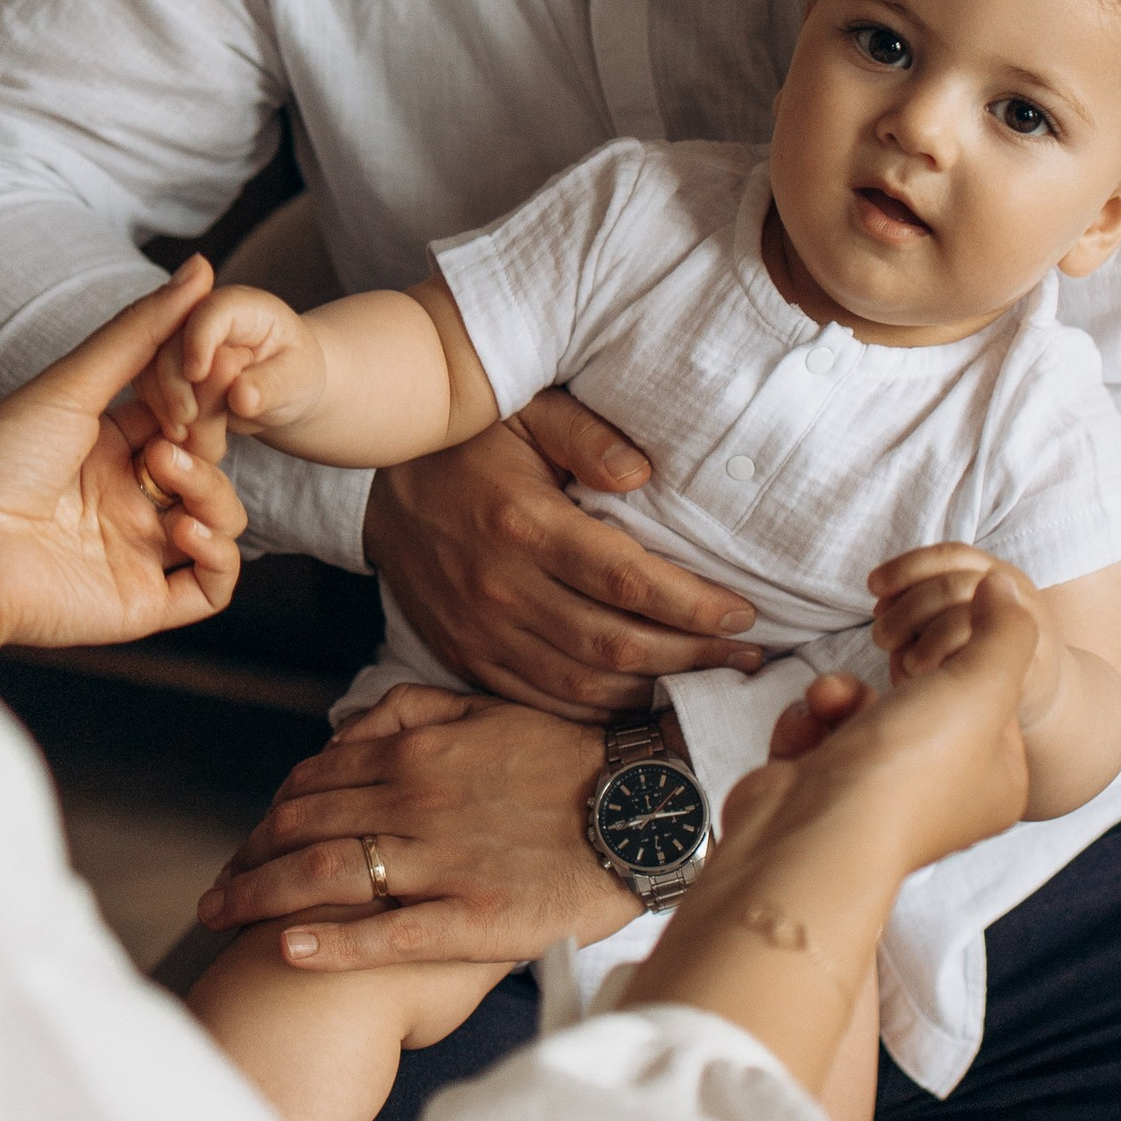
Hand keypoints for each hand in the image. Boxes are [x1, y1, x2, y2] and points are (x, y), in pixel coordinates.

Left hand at [0, 265, 245, 668]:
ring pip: (219, 522)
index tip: (202, 383)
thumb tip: (202, 266)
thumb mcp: (75, 382)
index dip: (204, 402)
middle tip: (177, 434)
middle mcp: (125, 498)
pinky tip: (184, 530)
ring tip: (167, 474)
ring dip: (213, 494)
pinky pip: (213, 586)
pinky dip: (218, 555)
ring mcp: (136, 550)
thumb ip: (143, 329)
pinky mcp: (142, 602)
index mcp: (107, 447)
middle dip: (208, 446)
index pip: (186, 419)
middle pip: (209, 468)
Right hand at [142, 278, 320, 457]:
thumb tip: (241, 397)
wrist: (282, 389)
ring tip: (189, 437)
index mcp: (241, 307)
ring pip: (149, 367)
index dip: (199, 340)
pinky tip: (182, 438)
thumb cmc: (295, 375)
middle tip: (187, 421)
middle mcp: (202, 316)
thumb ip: (270, 386)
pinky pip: (148, 391)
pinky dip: (162, 417)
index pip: (211, 311)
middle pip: (170, 340)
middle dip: (175, 383)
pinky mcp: (164, 370)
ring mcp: (178, 342)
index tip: (197, 375)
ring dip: (164, 406)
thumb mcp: (297, 380)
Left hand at [196, 683, 636, 969]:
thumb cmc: (569, 759)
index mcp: (415, 756)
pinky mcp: (473, 918)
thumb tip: (343, 730)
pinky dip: (330, 942)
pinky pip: (387, 933)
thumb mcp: (487, 709)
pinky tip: (286, 950)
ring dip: (261, 897)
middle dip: (248, 860)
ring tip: (221, 916)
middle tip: (216, 890)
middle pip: (302, 830)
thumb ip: (410, 711)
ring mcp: (441, 863)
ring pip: (327, 877)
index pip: (312, 784)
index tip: (248, 842)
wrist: (646, 804)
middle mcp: (414, 804)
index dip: (269, 815)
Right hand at [362, 390, 761, 715]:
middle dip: (693, 657)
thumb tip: (644, 472)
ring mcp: (482, 633)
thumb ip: (585, 434)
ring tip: (713, 680)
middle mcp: (501, 590)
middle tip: (748, 653)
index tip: (744, 611)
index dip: (692, 605)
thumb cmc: (464, 442)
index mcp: (523, 526)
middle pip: (614, 645)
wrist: (372, 487)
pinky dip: (601, 710)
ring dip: (656, 692)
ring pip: (584, 687)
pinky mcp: (468, 658)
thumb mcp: (523, 409)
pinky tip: (645, 699)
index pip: (625, 580)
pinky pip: (544, 703)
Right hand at [645, 581, 1038, 1095]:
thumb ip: (1005, 629)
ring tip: (835, 701)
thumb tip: (1004, 590)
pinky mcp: (821, 792)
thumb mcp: (983, 684)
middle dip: (897, 675)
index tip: (946, 649)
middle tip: (896, 668)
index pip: (994, 699)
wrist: (813, 837)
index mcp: (997, 783)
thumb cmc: (909, 771)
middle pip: (925, 699)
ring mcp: (877, 797)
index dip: (968, 661)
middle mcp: (943, 797)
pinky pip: (820, 728)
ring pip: (865, 709)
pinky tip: (809, 729)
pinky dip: (809, 720)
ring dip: (843, 693)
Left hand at [871, 543, 1060, 724]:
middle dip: (908, 607)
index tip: (873, 586)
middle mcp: (1014, 592)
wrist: (1043, 688)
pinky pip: (984, 661)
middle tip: (881, 636)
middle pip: (954, 585)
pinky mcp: (1029, 666)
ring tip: (902, 662)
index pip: (949, 555)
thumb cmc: (983, 648)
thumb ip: (924, 605)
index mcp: (993, 573)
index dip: (906, 566)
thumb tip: (880, 607)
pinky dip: (948, 667)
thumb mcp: (956, 614)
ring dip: (925, 640)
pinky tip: (927, 680)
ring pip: (967, 620)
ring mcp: (1026, 628)